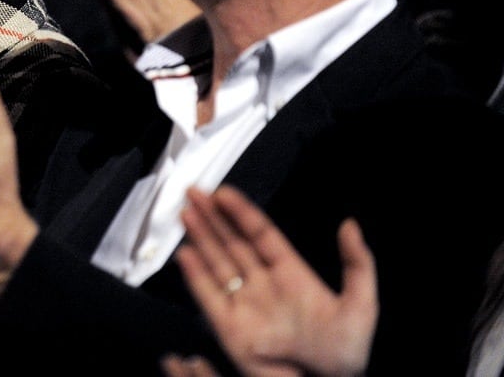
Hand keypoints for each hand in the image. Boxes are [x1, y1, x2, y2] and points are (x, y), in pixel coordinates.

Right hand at [173, 185, 376, 376]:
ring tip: (185, 214)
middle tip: (194, 192)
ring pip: (216, 263)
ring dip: (200, 238)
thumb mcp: (361, 304)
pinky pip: (208, 296)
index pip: (260, 234)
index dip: (241, 212)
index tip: (223, 192)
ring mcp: (244, 304)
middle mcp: (262, 283)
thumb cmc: (346, 352)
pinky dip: (194, 275)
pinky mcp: (229, 328)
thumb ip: (357, 263)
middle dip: (212, 217)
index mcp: (291, 273)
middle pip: (232, 242)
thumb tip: (350, 225)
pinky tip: (184, 254)